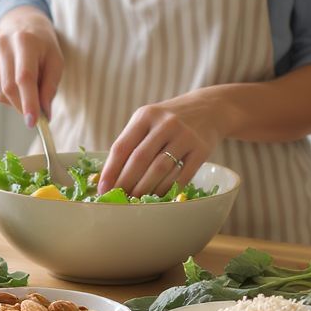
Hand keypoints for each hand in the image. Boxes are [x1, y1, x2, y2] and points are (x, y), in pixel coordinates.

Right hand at [0, 6, 62, 126]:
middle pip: (9, 88)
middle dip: (23, 106)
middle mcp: (3, 45)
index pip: (24, 77)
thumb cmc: (43, 47)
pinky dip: (7, 96)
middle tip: (36, 114)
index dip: (29, 101)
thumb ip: (50, 88)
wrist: (23, 27)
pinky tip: (16, 84)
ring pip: (0, 93)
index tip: (33, 122)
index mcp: (25, 41)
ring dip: (16, 102)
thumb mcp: (56, 62)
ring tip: (28, 91)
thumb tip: (44, 114)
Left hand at [97, 88, 234, 196]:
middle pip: (139, 159)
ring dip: (145, 188)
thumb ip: (131, 141)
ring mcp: (185, 136)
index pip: (122, 146)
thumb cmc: (169, 120)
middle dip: (126, 182)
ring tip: (135, 201)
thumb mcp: (148, 120)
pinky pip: (181, 176)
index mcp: (145, 116)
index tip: (102, 188)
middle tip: (118, 199)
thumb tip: (110, 176)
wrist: (208, 109)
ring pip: (159, 169)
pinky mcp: (201, 150)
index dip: (110, 170)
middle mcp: (165, 124)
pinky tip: (158, 197)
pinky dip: (167, 189)